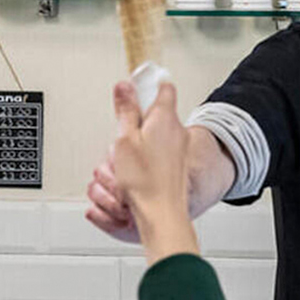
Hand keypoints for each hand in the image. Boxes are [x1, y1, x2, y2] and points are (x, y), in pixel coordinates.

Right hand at [89, 80, 198, 263]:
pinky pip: (154, 156)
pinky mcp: (174, 167)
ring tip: (125, 159)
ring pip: (151, 137)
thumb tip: (124, 86)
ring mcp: (177, 150)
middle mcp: (176, 131)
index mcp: (165, 118)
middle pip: (154, 115)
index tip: (135, 87)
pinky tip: (131, 173)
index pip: (164, 88)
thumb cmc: (146, 180)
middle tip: (122, 135)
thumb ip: (126, 111)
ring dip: (136, 145)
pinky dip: (142, 161)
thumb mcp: (125, 139)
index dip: (148, 85)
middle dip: (135, 123)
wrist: (161, 214)